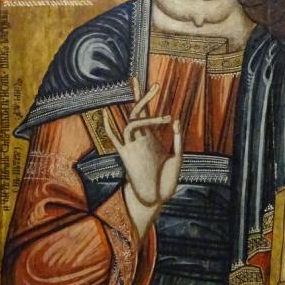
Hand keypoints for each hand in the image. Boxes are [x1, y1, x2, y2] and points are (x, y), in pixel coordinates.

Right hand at [104, 81, 181, 236]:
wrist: (156, 199)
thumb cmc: (167, 181)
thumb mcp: (178, 157)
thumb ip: (178, 139)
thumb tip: (175, 119)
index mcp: (152, 138)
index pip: (147, 113)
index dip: (147, 98)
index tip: (155, 84)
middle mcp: (141, 139)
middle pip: (138, 112)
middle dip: (145, 97)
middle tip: (156, 84)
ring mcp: (133, 146)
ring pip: (131, 122)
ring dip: (144, 113)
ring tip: (162, 113)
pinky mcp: (125, 156)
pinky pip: (114, 139)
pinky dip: (108, 127)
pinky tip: (106, 115)